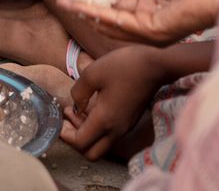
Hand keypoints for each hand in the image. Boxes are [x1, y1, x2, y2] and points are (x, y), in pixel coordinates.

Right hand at [58, 0, 218, 45]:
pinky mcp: (153, 31)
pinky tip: (86, 6)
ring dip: (87, 10)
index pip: (117, 1)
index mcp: (152, 3)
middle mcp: (149, 19)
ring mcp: (150, 28)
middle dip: (85, 5)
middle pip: (110, 14)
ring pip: (111, 22)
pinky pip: (122, 23)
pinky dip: (101, 14)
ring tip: (66, 0)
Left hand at [61, 45, 162, 160]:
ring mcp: (125, 126)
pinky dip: (98, 128)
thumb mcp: (92, 73)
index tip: (61, 117)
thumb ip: (78, 93)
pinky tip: (93, 106)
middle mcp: (116, 129)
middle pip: (91, 152)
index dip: (65, 134)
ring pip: (101, 144)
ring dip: (87, 133)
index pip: (80, 143)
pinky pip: (110, 134)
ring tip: (78, 109)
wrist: (156, 65)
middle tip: (69, 119)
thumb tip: (76, 106)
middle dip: (76, 140)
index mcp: (105, 120)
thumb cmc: (123, 66)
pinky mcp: (130, 120)